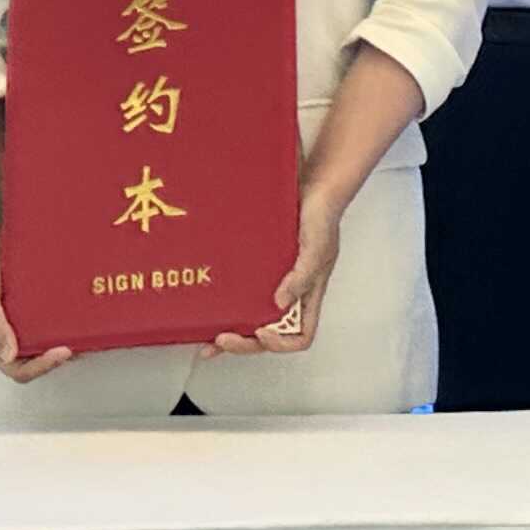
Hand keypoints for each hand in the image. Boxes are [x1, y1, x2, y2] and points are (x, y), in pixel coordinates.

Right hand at [0, 232, 74, 385]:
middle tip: (86, 342)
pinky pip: (52, 314)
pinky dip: (67, 314)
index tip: (64, 350)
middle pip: (39, 356)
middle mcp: (8, 333)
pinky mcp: (32, 300)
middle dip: (63, 354)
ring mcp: (21, 317)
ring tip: (91, 328)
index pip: (19, 369)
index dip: (42, 366)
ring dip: (69, 336)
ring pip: (48, 337)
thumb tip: (8, 356)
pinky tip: (81, 306)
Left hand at [217, 189, 341, 353]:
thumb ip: (302, 277)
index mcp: (308, 297)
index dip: (281, 343)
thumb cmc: (322, 218)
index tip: (261, 332)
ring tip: (207, 341)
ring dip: (231, 334)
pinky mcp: (256, 269)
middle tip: (222, 339)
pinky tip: (207, 310)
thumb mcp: (317, 250)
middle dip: (245, 343)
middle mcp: (290, 295)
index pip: (300, 336)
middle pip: (270, 334)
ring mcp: (272, 283)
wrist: (311, 186)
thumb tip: (280, 302)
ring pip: (251, 320)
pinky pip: (240, 294)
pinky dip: (224, 307)